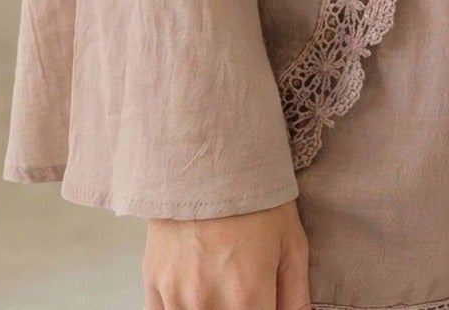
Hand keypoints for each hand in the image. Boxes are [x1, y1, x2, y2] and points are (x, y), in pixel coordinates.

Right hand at [143, 196, 310, 309]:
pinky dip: (179, 308)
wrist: (209, 155)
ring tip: (220, 284)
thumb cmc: (256, 195)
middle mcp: (208, 302)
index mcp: (247, 296)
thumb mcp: (291, 242)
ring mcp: (176, 294)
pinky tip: (193, 292)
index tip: (263, 302)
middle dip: (237, 308)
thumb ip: (295, 296)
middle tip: (240, 289)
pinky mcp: (153, 282)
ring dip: (208, 308)